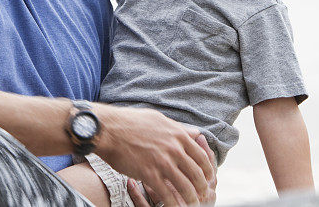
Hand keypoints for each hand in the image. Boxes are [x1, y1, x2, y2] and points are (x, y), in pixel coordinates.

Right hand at [95, 104, 214, 206]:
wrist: (110, 129)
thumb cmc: (131, 122)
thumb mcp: (159, 120)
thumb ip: (179, 128)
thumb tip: (195, 132)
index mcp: (178, 135)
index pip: (201, 156)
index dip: (207, 169)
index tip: (208, 178)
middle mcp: (174, 148)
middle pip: (196, 173)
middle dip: (202, 187)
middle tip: (202, 194)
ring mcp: (163, 162)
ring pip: (185, 186)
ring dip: (191, 199)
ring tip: (192, 204)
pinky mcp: (150, 174)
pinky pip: (167, 194)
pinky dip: (173, 204)